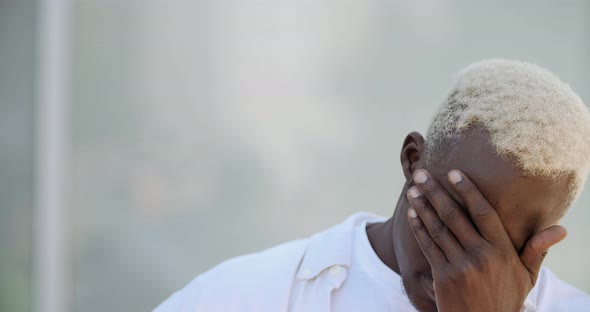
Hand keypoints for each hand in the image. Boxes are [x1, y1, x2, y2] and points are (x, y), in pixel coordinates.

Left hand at [406, 169, 566, 311]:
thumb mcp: (527, 276)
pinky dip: (419, 228)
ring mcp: (460, 266)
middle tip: (420, 173)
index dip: (467, 190)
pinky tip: (412, 213)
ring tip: (413, 190)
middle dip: (435, 192)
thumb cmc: (506, 297)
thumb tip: (560, 229)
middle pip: (454, 216)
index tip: (452, 172)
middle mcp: (481, 256)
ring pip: (438, 229)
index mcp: (502, 251)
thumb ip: (537, 249)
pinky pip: (428, 247)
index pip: (483, 212)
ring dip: (423, 207)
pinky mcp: (443, 277)